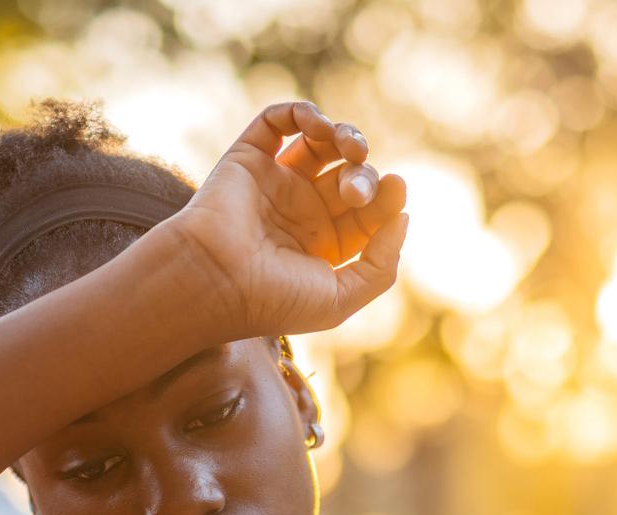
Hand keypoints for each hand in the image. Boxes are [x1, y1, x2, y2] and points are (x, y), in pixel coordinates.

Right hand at [162, 99, 408, 341]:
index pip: (368, 213)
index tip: (396, 190)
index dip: (388, 198)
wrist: (213, 281)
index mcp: (322, 247)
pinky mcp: (248, 158)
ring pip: (321, 143)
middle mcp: (300, 213)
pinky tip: (316, 125)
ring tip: (349, 147)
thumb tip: (403, 217)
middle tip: (355, 192)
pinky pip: (278, 121)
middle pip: (350, 177)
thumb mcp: (341, 298)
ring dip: (346, 136)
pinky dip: (302, 112)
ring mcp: (274, 183)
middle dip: (364, 176)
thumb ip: (382, 265)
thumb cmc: (273, 299)